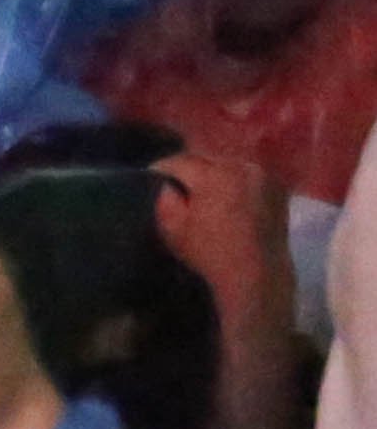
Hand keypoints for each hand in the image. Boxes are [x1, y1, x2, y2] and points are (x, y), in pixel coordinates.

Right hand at [155, 142, 292, 314]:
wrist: (256, 271)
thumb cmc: (210, 253)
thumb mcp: (174, 231)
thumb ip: (165, 201)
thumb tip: (168, 186)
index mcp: (213, 175)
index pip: (180, 161)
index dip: (162, 167)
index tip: (151, 175)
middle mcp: (241, 166)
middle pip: (207, 157)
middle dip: (190, 166)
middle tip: (177, 179)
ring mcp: (262, 174)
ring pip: (230, 162)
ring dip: (215, 171)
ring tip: (205, 185)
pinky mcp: (277, 185)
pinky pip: (250, 173)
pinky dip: (237, 179)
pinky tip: (231, 192)